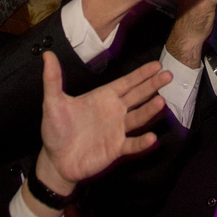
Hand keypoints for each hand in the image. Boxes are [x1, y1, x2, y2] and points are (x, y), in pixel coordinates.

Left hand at [35, 52, 169, 195]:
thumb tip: (47, 55)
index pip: (127, 83)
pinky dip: (142, 142)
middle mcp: (115, 112)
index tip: (157, 66)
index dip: (142, 74)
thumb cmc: (56, 130)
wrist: (55, 160)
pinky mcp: (116, 149)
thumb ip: (53, 79)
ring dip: (150, 111)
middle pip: (138, 96)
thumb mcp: (53, 102)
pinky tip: (151, 138)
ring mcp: (117, 130)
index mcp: (104, 97)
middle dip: (153, 86)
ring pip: (138, 118)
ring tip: (161, 102)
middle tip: (168, 76)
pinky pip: (132, 144)